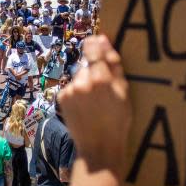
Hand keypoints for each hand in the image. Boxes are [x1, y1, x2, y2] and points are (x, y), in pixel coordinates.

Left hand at [57, 35, 129, 177]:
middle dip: (93, 71)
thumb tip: (103, 38)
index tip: (97, 44)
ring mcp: (70, 90)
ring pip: (79, 76)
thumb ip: (113, 63)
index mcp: (101, 78)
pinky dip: (76, 93)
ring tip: (94, 103)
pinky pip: (71, 87)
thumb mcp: (124, 92)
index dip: (95, 45)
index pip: (93, 48)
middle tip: (103, 90)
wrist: (98, 147)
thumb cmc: (117, 121)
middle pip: (87, 64)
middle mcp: (82, 82)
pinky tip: (84, 107)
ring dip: (85, 83)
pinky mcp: (62, 98)